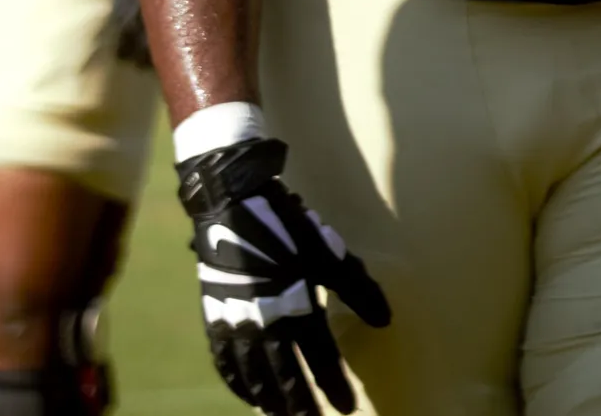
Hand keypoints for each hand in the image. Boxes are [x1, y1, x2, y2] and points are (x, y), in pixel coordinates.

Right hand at [176, 139, 390, 415]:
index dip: (332, 385)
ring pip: (253, 374)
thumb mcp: (329, 253)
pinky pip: (225, 360)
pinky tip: (248, 395)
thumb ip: (357, 288)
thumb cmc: (289, 227)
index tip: (346, 408)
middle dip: (300, 403)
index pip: (319, 358)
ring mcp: (234, 321)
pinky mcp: (214, 316)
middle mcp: (263, 320)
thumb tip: (385, 320)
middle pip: (284, 375)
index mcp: (295, 304)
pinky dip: (237, 381)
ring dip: (269, 399)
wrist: (233, 205)